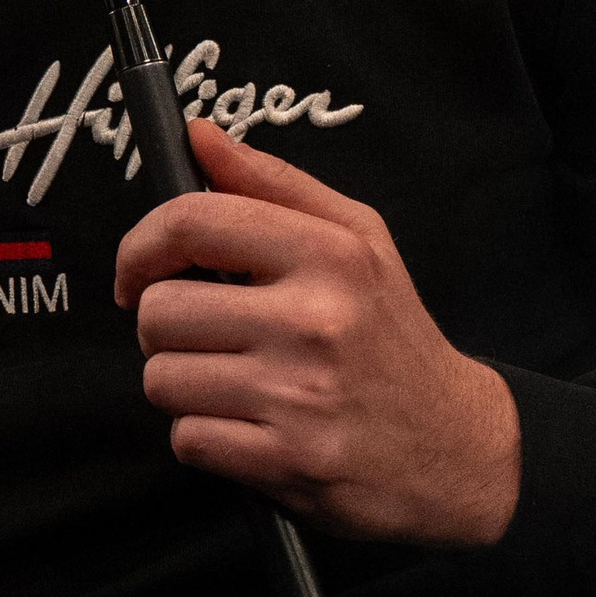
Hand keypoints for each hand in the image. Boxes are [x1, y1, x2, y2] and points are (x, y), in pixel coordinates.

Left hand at [115, 120, 519, 545]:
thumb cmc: (392, 337)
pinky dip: (207, 438)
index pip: (192, 223)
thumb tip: (198, 136)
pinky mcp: (287, 461)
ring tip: (239, 384)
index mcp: (331, 254)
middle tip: (213, 339)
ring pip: (162, 379)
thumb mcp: (358, 239)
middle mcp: (315, 321)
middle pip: (160, 312)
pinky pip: (187, 439)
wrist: (458, 448)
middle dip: (168, 330)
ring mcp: (300, 396)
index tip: (138, 272)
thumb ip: (271, 182)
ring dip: (185, 387)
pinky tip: (252, 428)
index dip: (140, 246)